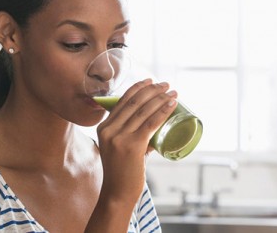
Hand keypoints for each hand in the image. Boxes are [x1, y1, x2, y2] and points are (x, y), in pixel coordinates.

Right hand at [96, 78, 176, 203]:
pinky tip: (172, 105)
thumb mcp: (119, 148)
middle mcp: (109, 129)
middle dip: (152, 90)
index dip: (138, 88)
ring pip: (144, 111)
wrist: (116, 193)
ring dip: (161, 98)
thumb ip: (134, 136)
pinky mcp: (132, 146)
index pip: (122, 101)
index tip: (151, 81)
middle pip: (134, 102)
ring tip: (173, 93)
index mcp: (103, 127)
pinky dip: (163, 111)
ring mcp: (119, 137)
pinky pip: (150, 123)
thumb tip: (154, 126)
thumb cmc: (122, 172)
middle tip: (166, 85)